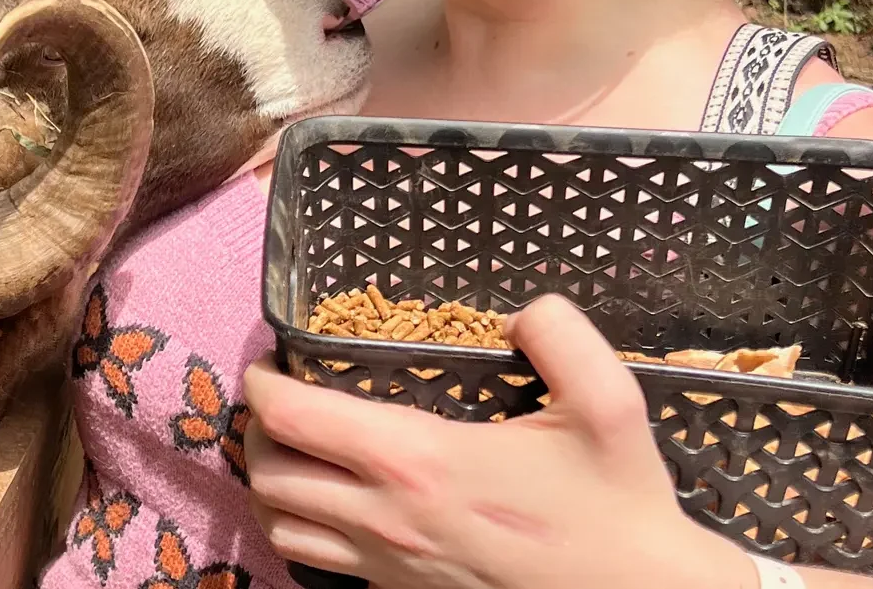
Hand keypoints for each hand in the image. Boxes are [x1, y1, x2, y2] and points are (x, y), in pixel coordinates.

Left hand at [243, 294, 752, 588]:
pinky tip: (335, 503)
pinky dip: (304, 530)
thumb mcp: (607, 400)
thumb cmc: (617, 503)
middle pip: (267, 476)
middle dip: (255, 432)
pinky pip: (321, 565)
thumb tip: (523, 309)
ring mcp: (390, 567)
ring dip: (271, 486)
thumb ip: (560, 333)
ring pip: (281, 530)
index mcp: (416, 462)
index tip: (269, 358)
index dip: (261, 383)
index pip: (291, 419)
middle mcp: (386, 519)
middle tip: (275, 398)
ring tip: (291, 450)